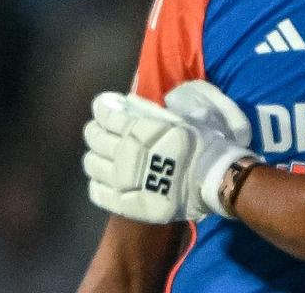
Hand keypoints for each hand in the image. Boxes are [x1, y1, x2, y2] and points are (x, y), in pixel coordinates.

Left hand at [83, 91, 255, 222]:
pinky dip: (99, 181)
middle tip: (103, 130)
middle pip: (93, 137)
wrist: (213, 180)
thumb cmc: (201, 143)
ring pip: (91, 163)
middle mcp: (123, 152)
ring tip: (106, 156)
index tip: (105, 106)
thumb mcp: (179, 116)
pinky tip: (108, 178)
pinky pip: (96, 190)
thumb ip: (151, 111)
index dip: (102, 107)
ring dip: (96, 155)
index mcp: (138, 127)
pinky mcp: (122, 202)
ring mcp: (120, 179)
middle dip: (96, 129)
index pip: (105, 114)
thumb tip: (128, 103)